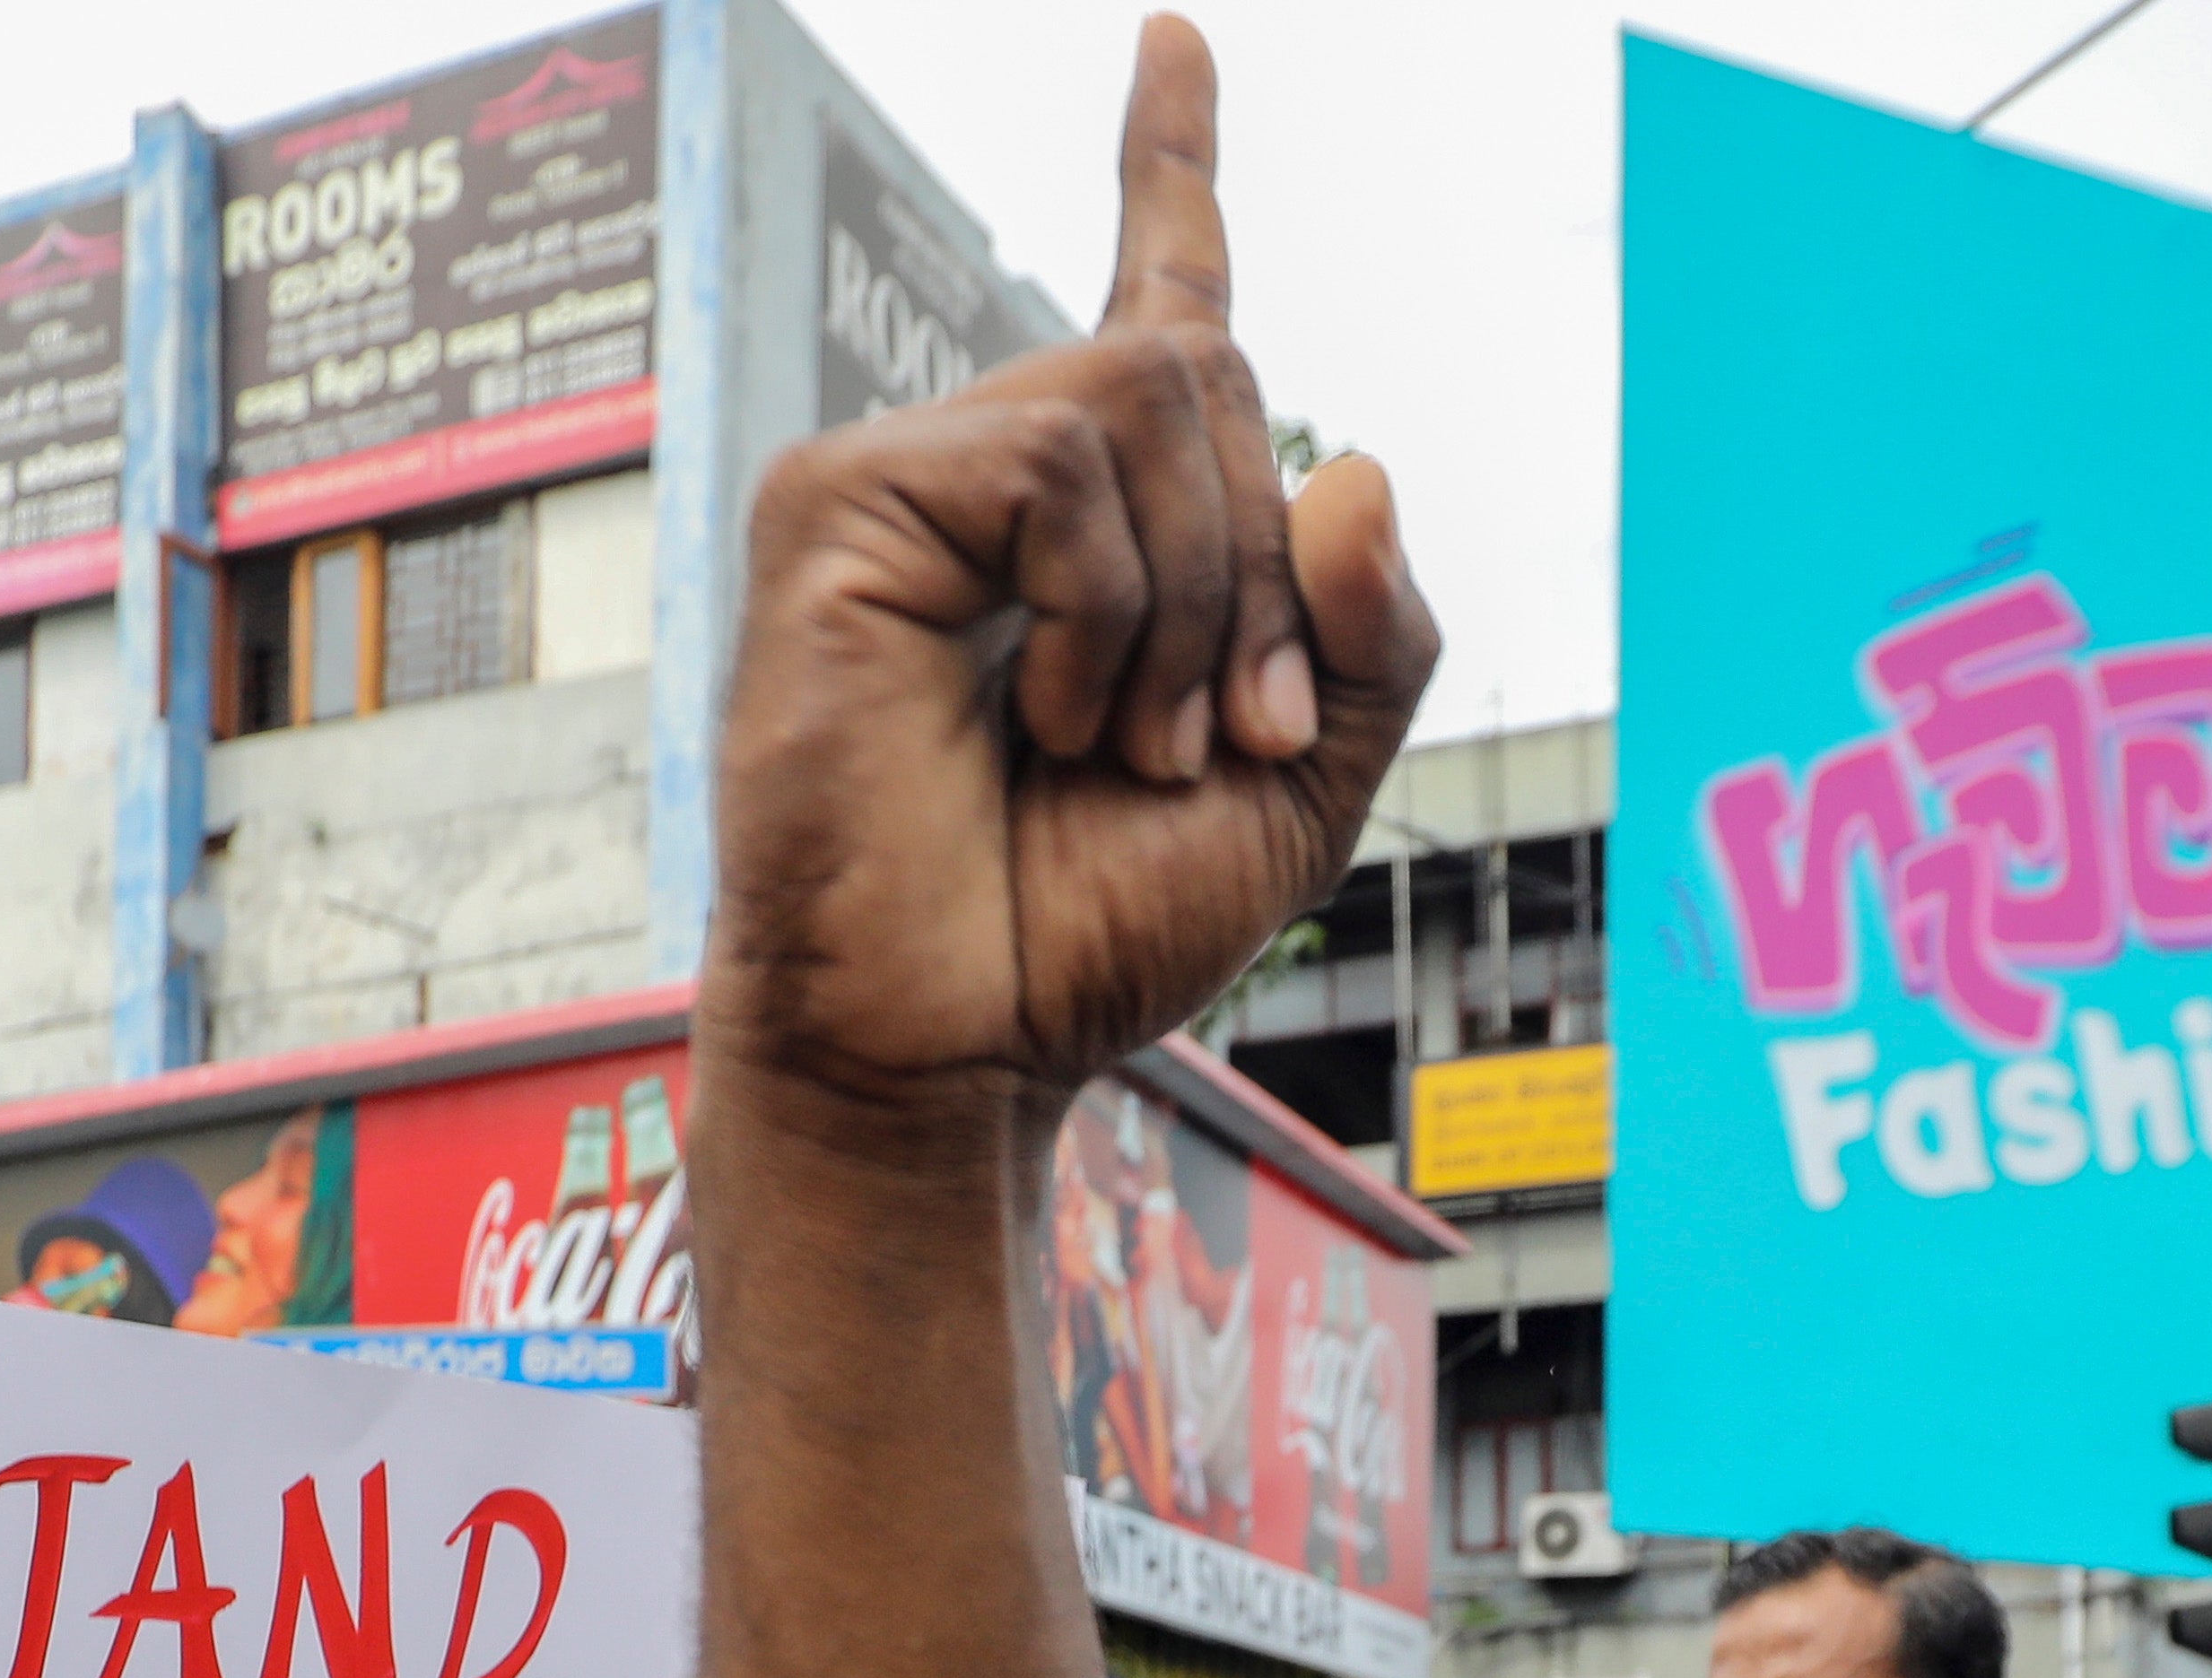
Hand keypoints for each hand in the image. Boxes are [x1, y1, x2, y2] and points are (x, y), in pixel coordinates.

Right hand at [694, 16, 1434, 1132]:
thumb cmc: (1096, 925)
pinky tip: (1048, 717)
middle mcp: (996, 468)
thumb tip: (1357, 472)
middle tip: (1216, 740)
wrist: (959, 1043)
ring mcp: (904, 475)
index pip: (1152, 299)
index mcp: (1098, 516)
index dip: (1169, 164)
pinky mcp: (838, 506)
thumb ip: (1372, 631)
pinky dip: (1102, 607)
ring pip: (1142, 399)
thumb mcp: (1307, 780)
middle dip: (1263, 570)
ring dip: (1193, 604)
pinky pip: (1055, 467)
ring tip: (1124, 747)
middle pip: (1208, 369)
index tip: (1179, 38)